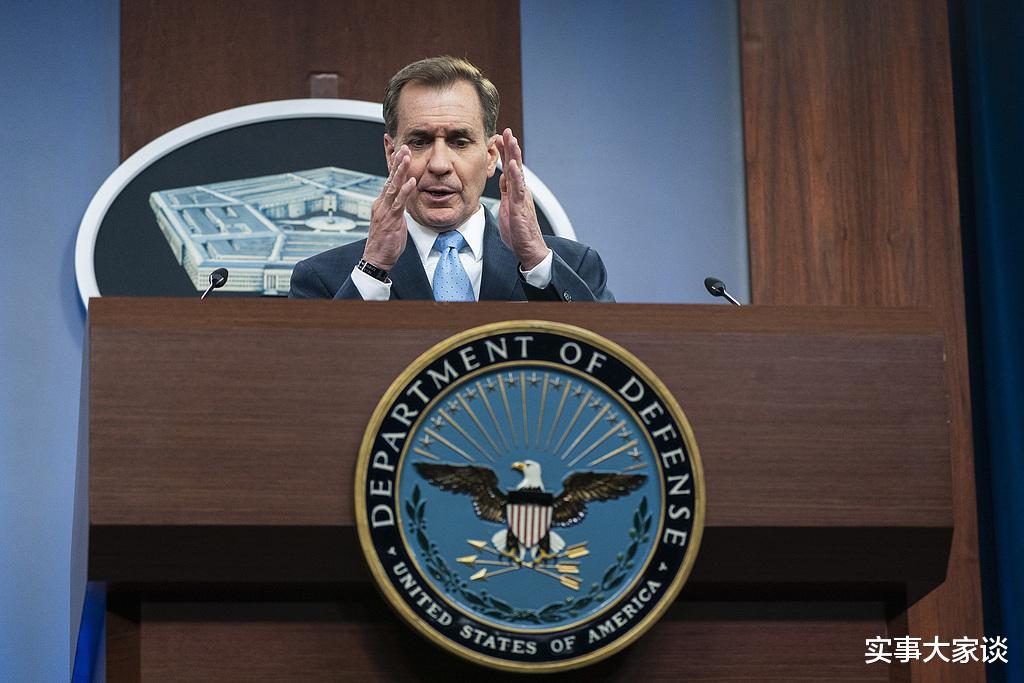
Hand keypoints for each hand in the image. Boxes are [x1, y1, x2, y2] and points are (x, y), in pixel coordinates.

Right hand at [362, 145, 415, 269]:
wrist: (376, 259)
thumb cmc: (385, 242)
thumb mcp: (393, 220)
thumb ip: (397, 208)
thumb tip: (403, 200)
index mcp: (382, 202)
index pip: (389, 180)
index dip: (394, 165)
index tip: (399, 151)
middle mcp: (381, 203)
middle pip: (390, 178)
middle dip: (397, 162)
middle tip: (404, 146)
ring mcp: (384, 210)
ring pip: (393, 187)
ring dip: (400, 171)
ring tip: (407, 157)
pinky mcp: (390, 219)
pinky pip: (398, 203)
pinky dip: (405, 191)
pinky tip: (411, 181)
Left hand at [497, 129, 548, 269]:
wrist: (528, 248)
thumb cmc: (518, 231)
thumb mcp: (506, 208)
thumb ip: (505, 193)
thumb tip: (503, 179)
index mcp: (515, 191)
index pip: (509, 168)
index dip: (504, 152)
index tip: (498, 138)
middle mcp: (520, 191)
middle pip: (515, 164)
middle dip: (510, 147)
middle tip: (506, 131)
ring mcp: (521, 197)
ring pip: (518, 172)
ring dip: (514, 155)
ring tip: (511, 140)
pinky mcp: (521, 206)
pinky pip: (518, 188)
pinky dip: (515, 175)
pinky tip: (512, 164)